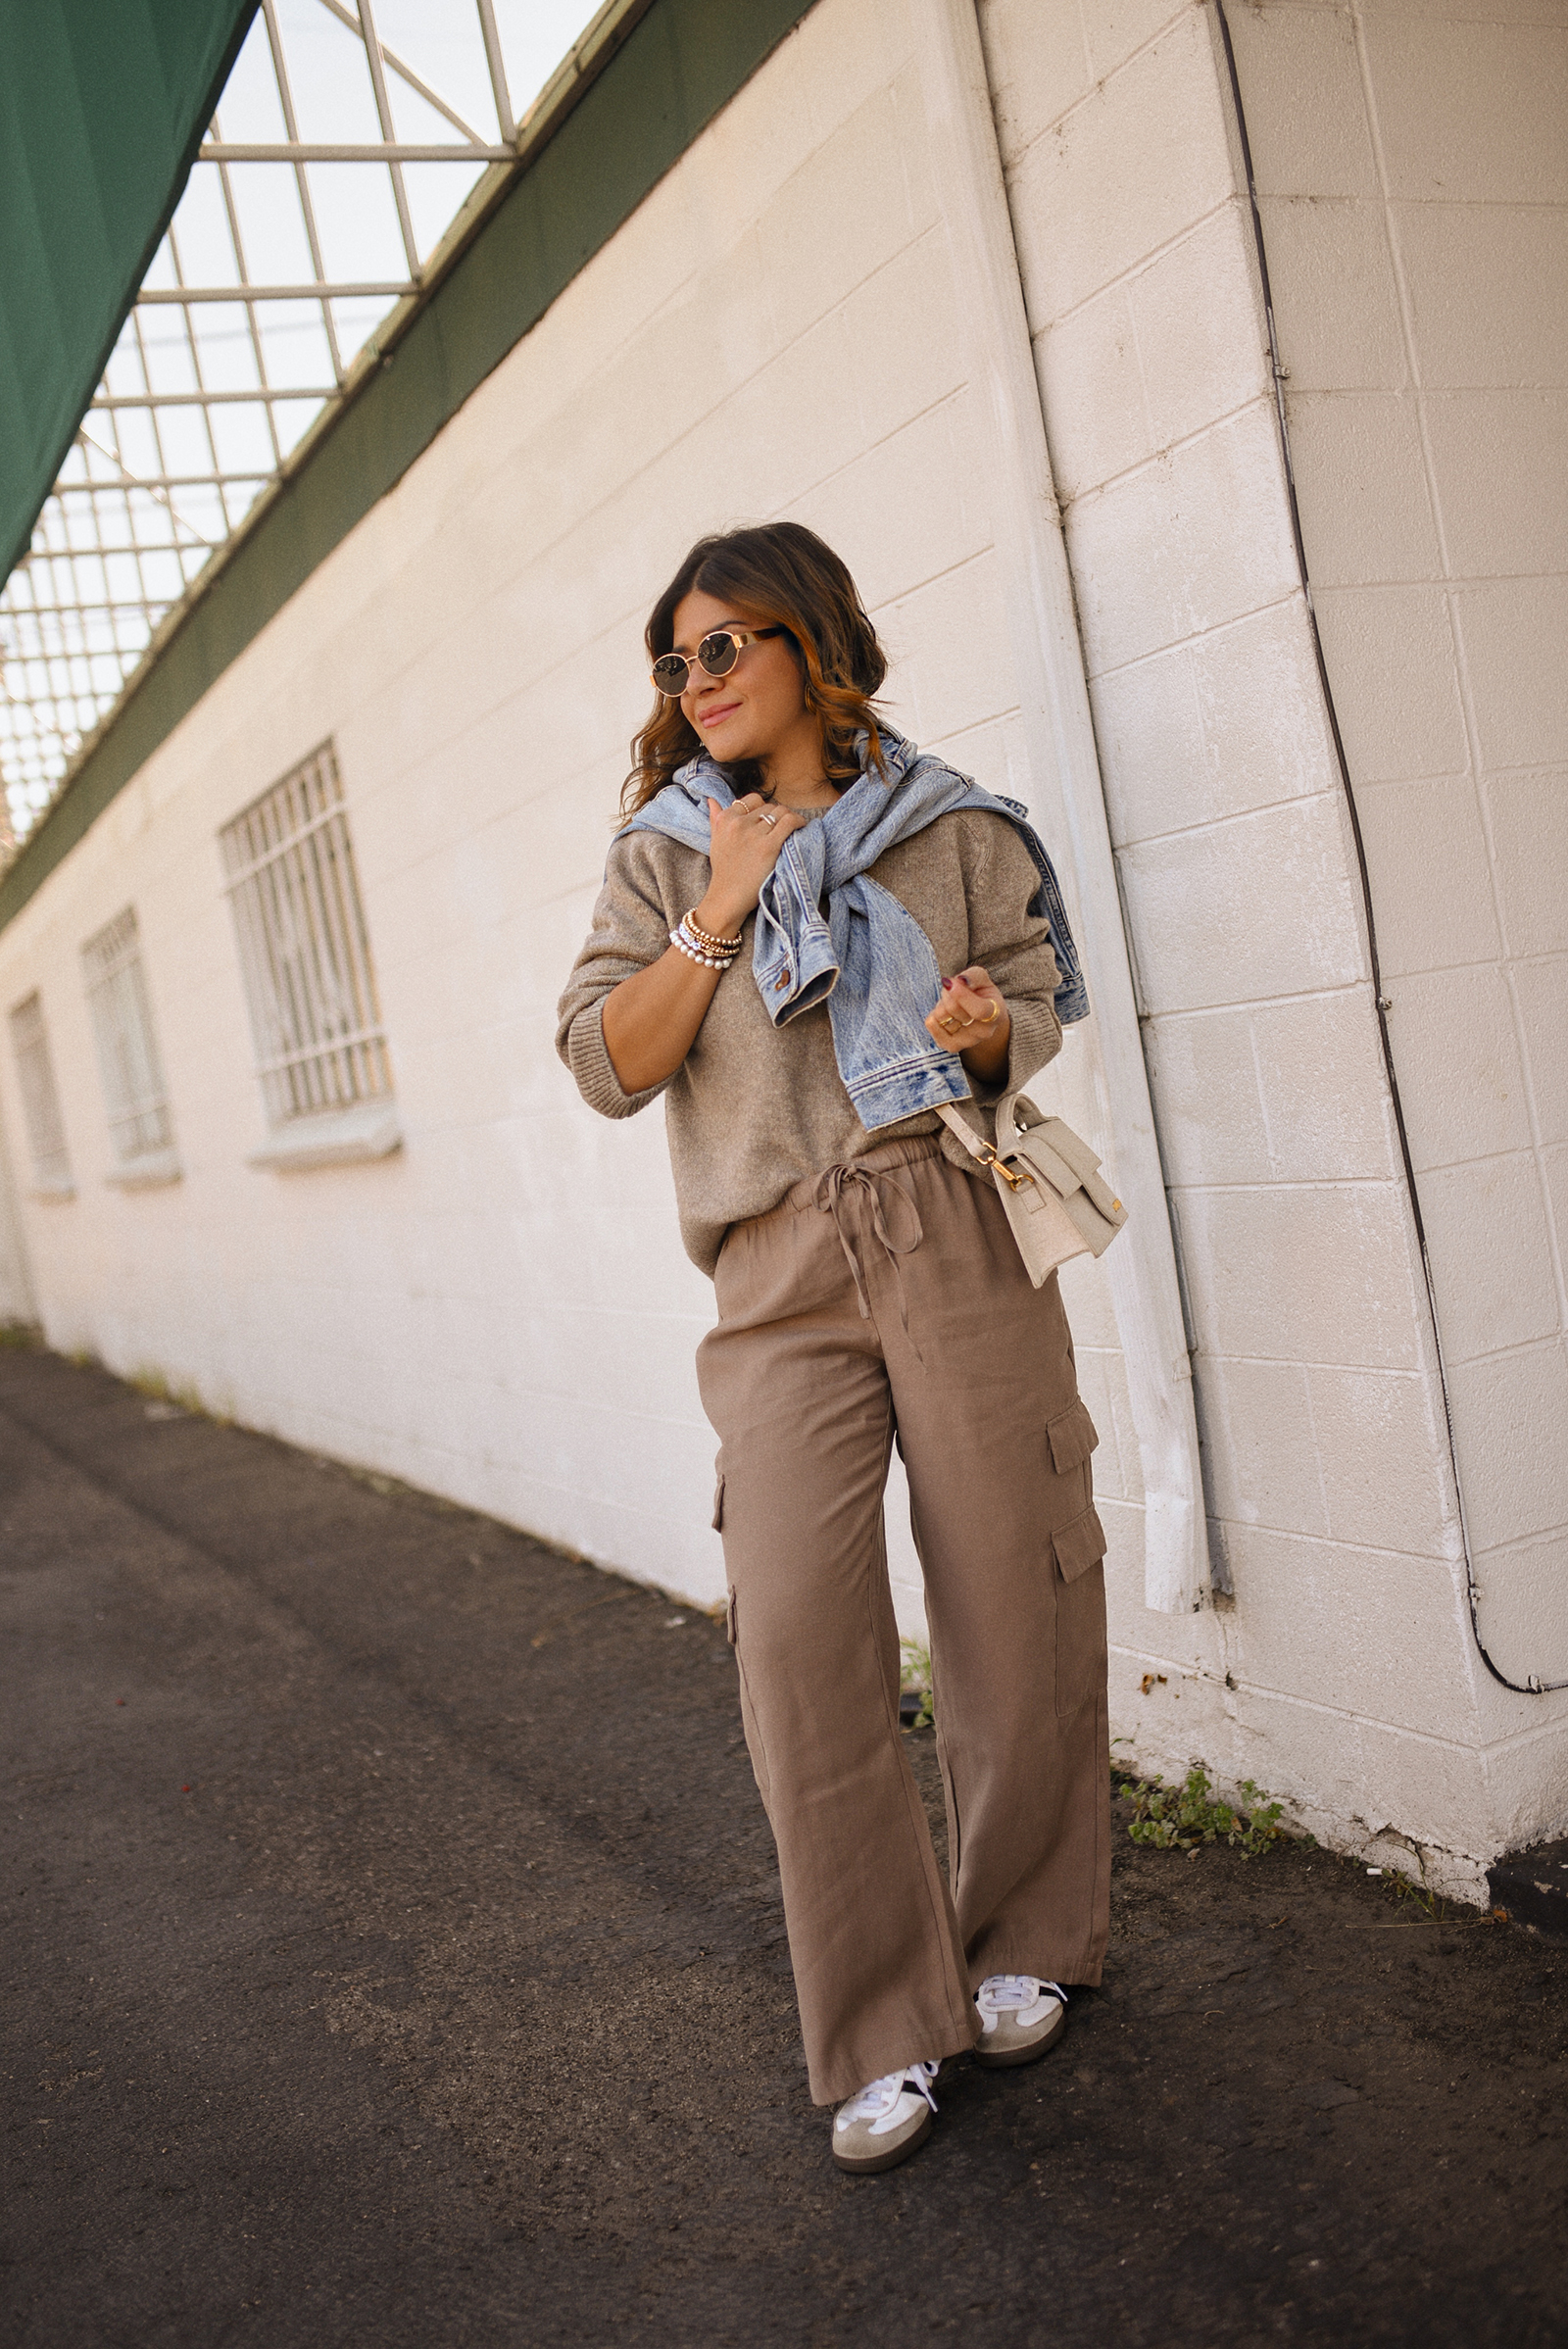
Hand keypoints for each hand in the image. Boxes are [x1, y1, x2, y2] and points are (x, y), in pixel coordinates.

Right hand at [698, 793, 807, 935]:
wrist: (728, 897)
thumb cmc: (725, 871)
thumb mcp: (715, 841)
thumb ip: (715, 818)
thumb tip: (712, 800)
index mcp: (726, 819)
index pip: (753, 800)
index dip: (763, 808)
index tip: (768, 820)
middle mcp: (739, 823)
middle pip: (769, 806)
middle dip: (778, 815)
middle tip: (783, 828)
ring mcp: (754, 834)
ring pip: (781, 812)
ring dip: (790, 818)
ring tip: (793, 828)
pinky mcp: (769, 846)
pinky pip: (789, 822)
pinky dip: (798, 821)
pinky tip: (801, 827)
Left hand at [925, 965, 1010, 1073]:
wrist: (980, 1014)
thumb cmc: (981, 993)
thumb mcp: (982, 978)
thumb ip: (973, 976)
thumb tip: (960, 981)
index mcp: (996, 1014)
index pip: (980, 1010)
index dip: (962, 996)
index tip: (950, 982)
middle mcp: (984, 1032)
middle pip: (954, 1009)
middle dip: (948, 992)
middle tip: (952, 988)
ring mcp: (968, 1041)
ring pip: (941, 1017)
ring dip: (941, 1004)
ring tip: (950, 1002)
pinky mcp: (952, 1046)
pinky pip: (933, 1029)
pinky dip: (933, 1017)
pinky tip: (942, 1013)